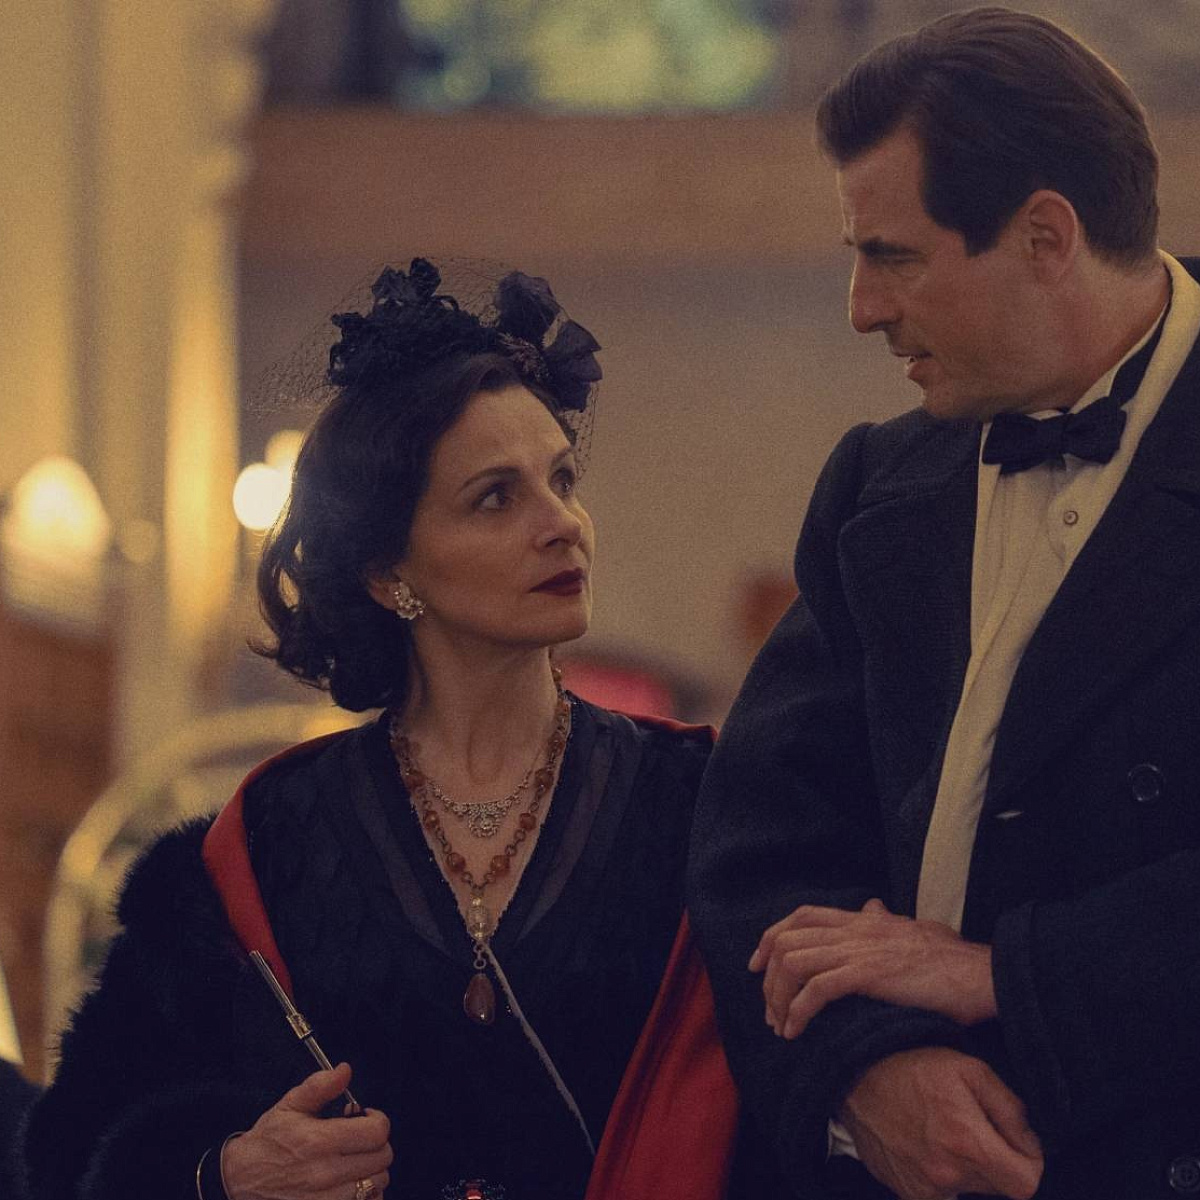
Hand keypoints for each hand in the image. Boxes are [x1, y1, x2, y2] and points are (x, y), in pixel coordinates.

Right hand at [222, 1064, 392, 1199]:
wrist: (240, 1179)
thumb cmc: (269, 1140)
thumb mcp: (290, 1105)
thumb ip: (320, 1086)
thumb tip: (345, 1070)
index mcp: (320, 1141)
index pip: (377, 1132)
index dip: (377, 1120)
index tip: (364, 1118)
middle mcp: (326, 1173)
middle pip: (382, 1158)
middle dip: (376, 1143)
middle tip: (359, 1139)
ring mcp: (327, 1199)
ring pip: (377, 1183)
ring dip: (372, 1169)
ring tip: (353, 1161)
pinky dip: (366, 1194)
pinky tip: (351, 1182)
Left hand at [749, 899, 996, 1037]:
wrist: (984, 973)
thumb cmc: (954, 960)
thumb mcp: (914, 929)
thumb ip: (887, 921)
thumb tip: (873, 906)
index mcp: (865, 919)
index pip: (803, 915)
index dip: (773, 935)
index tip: (759, 963)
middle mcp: (856, 928)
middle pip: (788, 939)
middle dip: (768, 976)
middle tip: (767, 1008)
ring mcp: (860, 949)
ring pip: (794, 962)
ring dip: (778, 997)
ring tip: (780, 1026)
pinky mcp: (869, 975)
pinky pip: (816, 989)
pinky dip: (798, 1010)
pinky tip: (796, 1031)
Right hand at [839, 1048, 1042, 1199]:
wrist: (855, 1072)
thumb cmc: (914, 1065)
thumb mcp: (970, 1069)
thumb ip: (1010, 1108)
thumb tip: (1031, 1141)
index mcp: (968, 1143)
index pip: (1026, 1184)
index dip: (1029, 1162)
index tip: (1016, 1141)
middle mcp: (947, 1174)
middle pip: (997, 1187)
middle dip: (996, 1160)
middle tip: (974, 1125)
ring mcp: (922, 1188)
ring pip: (968, 1189)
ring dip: (967, 1168)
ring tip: (945, 1131)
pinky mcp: (903, 1192)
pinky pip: (938, 1192)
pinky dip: (940, 1173)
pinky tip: (925, 1143)